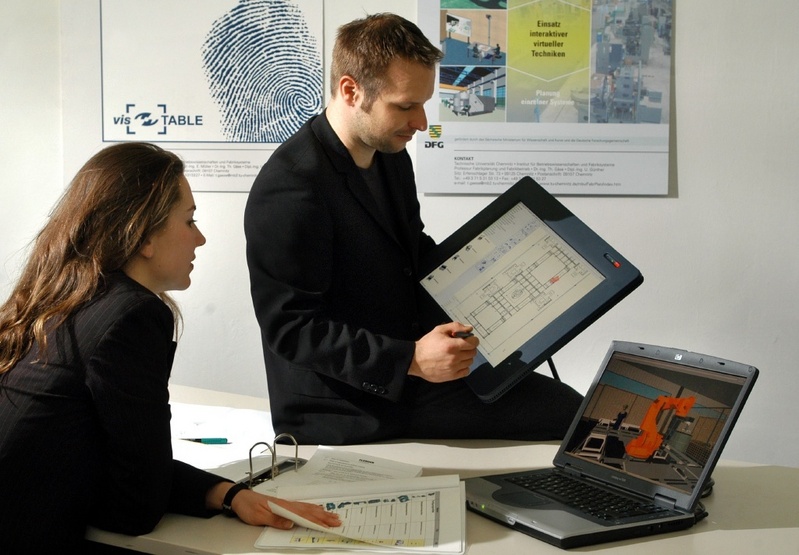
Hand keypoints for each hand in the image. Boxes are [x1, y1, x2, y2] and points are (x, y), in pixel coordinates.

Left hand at [211, 484, 340, 528]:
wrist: (240, 497)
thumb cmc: (248, 507)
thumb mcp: (258, 516)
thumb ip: (275, 520)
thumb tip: (291, 524)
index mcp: (283, 507)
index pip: (303, 515)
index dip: (317, 520)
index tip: (329, 524)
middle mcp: (287, 504)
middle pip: (309, 511)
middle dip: (324, 517)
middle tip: (338, 521)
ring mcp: (286, 504)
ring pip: (307, 508)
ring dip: (320, 513)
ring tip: (332, 516)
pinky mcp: (283, 505)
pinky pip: (301, 507)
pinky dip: (311, 508)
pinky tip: (316, 509)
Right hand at [408, 322, 478, 382]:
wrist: (416, 360)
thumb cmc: (427, 345)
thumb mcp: (439, 330)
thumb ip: (455, 327)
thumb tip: (469, 329)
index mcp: (452, 345)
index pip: (474, 343)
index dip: (473, 339)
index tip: (469, 339)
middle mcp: (455, 358)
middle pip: (473, 352)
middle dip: (469, 347)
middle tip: (461, 346)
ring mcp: (454, 368)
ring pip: (470, 361)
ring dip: (466, 357)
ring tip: (457, 354)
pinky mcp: (451, 376)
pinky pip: (466, 371)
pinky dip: (464, 367)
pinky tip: (457, 363)